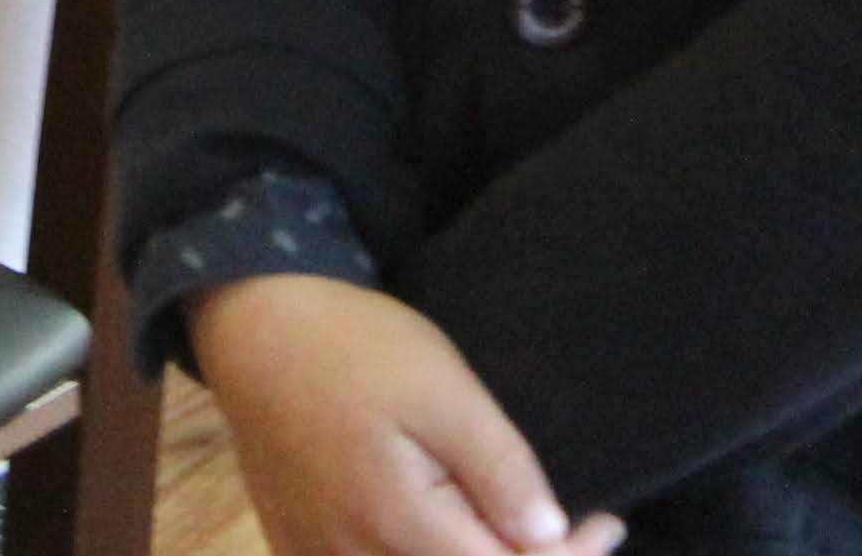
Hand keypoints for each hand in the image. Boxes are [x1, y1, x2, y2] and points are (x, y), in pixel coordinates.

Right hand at [194, 274, 626, 555]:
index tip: (608, 522)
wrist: (254, 326)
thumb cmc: (354, 346)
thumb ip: (498, 470)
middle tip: (570, 533)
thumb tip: (548, 539)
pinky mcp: (297, 551)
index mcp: (399, 526)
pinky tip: (439, 535)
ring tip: (512, 533)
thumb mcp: (443, 388)